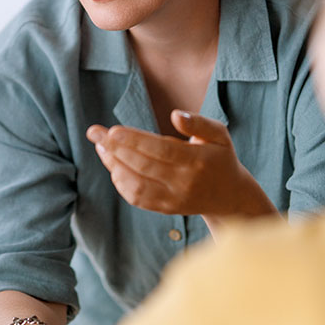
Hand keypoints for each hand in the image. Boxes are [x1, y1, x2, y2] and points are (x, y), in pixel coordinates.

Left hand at [86, 110, 276, 216]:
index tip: (112, 130)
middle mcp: (184, 183)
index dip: (135, 140)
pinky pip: (137, 198)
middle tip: (94, 132)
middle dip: (115, 149)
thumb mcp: (219, 135)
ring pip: (136, 185)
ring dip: (113, 166)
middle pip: (143, 166)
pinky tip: (113, 165)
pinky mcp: (165, 209)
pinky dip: (121, 182)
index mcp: (197, 161)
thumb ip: (199, 123)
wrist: (230, 196)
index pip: (161, 150)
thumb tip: (176, 115)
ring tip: (100, 147)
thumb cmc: (220, 158)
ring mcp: (173, 199)